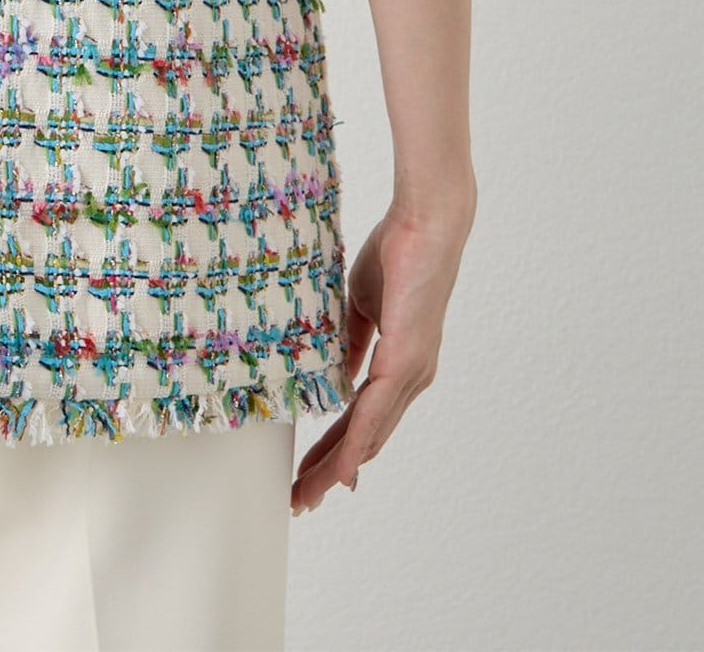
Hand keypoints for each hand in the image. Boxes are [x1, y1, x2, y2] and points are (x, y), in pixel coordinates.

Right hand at [292, 190, 474, 514]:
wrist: (424, 223)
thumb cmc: (396, 253)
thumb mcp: (361, 305)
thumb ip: (350, 343)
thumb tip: (334, 377)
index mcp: (400, 364)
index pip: (362, 417)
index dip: (336, 448)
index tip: (311, 472)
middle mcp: (410, 378)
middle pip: (366, 439)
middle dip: (329, 471)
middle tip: (300, 499)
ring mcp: (411, 373)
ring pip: (369, 435)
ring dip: (336, 468)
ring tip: (307, 494)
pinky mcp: (407, 361)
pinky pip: (374, 412)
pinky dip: (356, 444)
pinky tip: (343, 471)